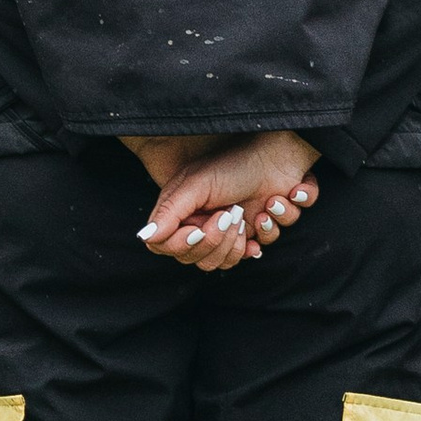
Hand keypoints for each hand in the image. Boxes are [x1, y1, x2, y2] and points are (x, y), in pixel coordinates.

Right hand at [137, 132, 321, 271]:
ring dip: (240, 238)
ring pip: (225, 262)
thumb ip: (170, 211)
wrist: (275, 158)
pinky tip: (267, 213)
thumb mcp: (197, 184)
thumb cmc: (234, 164)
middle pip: (198, 260)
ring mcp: (226, 232)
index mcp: (180, 211)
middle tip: (231, 212)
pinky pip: (252, 253)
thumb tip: (145, 236)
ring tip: (248, 211)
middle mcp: (199, 224)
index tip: (198, 229)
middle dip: (218, 239)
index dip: (182, 244)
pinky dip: (265, 232)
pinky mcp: (251, 234)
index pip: (165, 246)